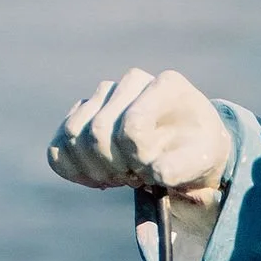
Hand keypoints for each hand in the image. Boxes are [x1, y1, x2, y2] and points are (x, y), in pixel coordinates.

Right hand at [49, 67, 231, 199]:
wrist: (184, 149)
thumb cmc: (194, 153)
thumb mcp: (202, 162)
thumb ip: (181, 168)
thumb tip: (154, 170)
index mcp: (167, 85)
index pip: (132, 127)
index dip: (140, 160)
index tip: (155, 170)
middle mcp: (133, 82)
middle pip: (98, 132)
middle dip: (117, 167)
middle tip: (137, 176)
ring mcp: (104, 94)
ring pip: (73, 136)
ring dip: (95, 170)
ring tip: (122, 175)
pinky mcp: (82, 114)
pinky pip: (57, 147)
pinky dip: (73, 171)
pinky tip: (98, 178)